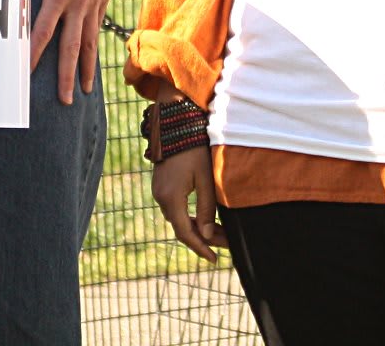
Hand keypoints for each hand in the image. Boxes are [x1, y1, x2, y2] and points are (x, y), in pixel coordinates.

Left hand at [29, 0, 135, 102]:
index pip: (44, 29)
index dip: (33, 52)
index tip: (26, 72)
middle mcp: (79, 3)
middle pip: (70, 47)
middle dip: (65, 76)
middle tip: (63, 101)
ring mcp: (94, 3)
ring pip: (88, 44)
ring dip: (83, 70)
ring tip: (82, 92)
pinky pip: (97, 30)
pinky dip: (94, 49)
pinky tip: (91, 61)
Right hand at [153, 145, 225, 263]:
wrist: (175, 126)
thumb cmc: (193, 151)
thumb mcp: (205, 180)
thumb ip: (206, 209)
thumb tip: (207, 235)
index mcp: (171, 198)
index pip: (185, 233)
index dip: (200, 248)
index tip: (214, 259)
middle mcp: (160, 197)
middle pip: (181, 228)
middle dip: (202, 239)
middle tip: (225, 245)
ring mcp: (158, 191)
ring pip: (177, 219)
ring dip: (196, 229)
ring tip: (219, 234)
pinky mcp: (161, 185)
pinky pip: (174, 209)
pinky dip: (188, 218)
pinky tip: (202, 220)